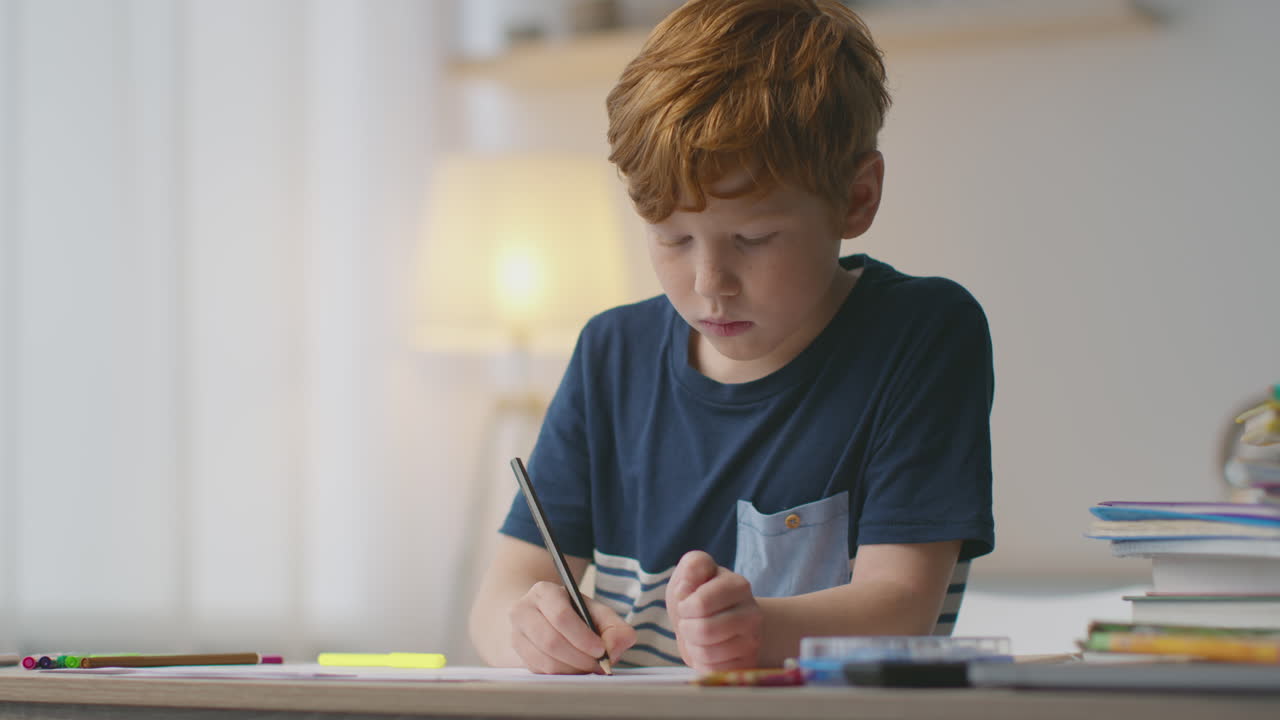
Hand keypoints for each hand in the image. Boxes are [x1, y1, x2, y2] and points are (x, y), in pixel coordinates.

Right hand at [508, 581, 636, 673]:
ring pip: (544, 661)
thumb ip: (614, 627)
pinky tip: (575, 670)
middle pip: (551, 641)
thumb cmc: (573, 615)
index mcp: (544, 592)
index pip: (561, 615)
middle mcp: (523, 611)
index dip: (582, 636)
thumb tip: (614, 648)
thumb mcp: (596, 612)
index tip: (601, 650)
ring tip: (589, 668)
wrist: (541, 618)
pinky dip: (562, 675)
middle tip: (598, 665)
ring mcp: (516, 635)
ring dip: (572, 669)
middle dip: (580, 658)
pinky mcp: (518, 656)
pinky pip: (541, 672)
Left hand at [666, 550, 762, 671]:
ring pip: (707, 653)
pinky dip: (701, 662)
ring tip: (698, 636)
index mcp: (739, 585)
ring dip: (693, 645)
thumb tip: (685, 588)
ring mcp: (753, 640)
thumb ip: (692, 567)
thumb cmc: (700, 595)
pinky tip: (707, 650)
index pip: (700, 604)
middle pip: (704, 630)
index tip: (687, 604)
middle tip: (690, 622)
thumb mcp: (691, 573)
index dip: (684, 606)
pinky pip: (713, 670)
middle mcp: (752, 613)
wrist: (718, 621)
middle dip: (686, 628)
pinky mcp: (748, 664)